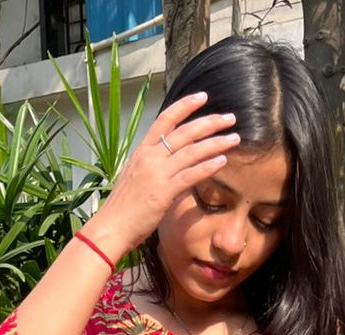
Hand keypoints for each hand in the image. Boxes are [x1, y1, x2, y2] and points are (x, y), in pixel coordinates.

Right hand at [83, 92, 239, 258]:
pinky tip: (222, 160)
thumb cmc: (121, 209)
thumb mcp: (134, 179)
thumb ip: (152, 169)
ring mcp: (157, 174)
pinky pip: (190, 175)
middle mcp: (150, 158)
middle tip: (230, 118)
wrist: (110, 227)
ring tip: (234, 138)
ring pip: (191, 151)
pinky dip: (207, 166)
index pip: (165, 120)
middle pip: (184, 132)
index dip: (185, 106)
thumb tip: (169, 167)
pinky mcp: (163, 192)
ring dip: (216, 143)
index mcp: (142, 152)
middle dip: (210, 123)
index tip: (203, 97)